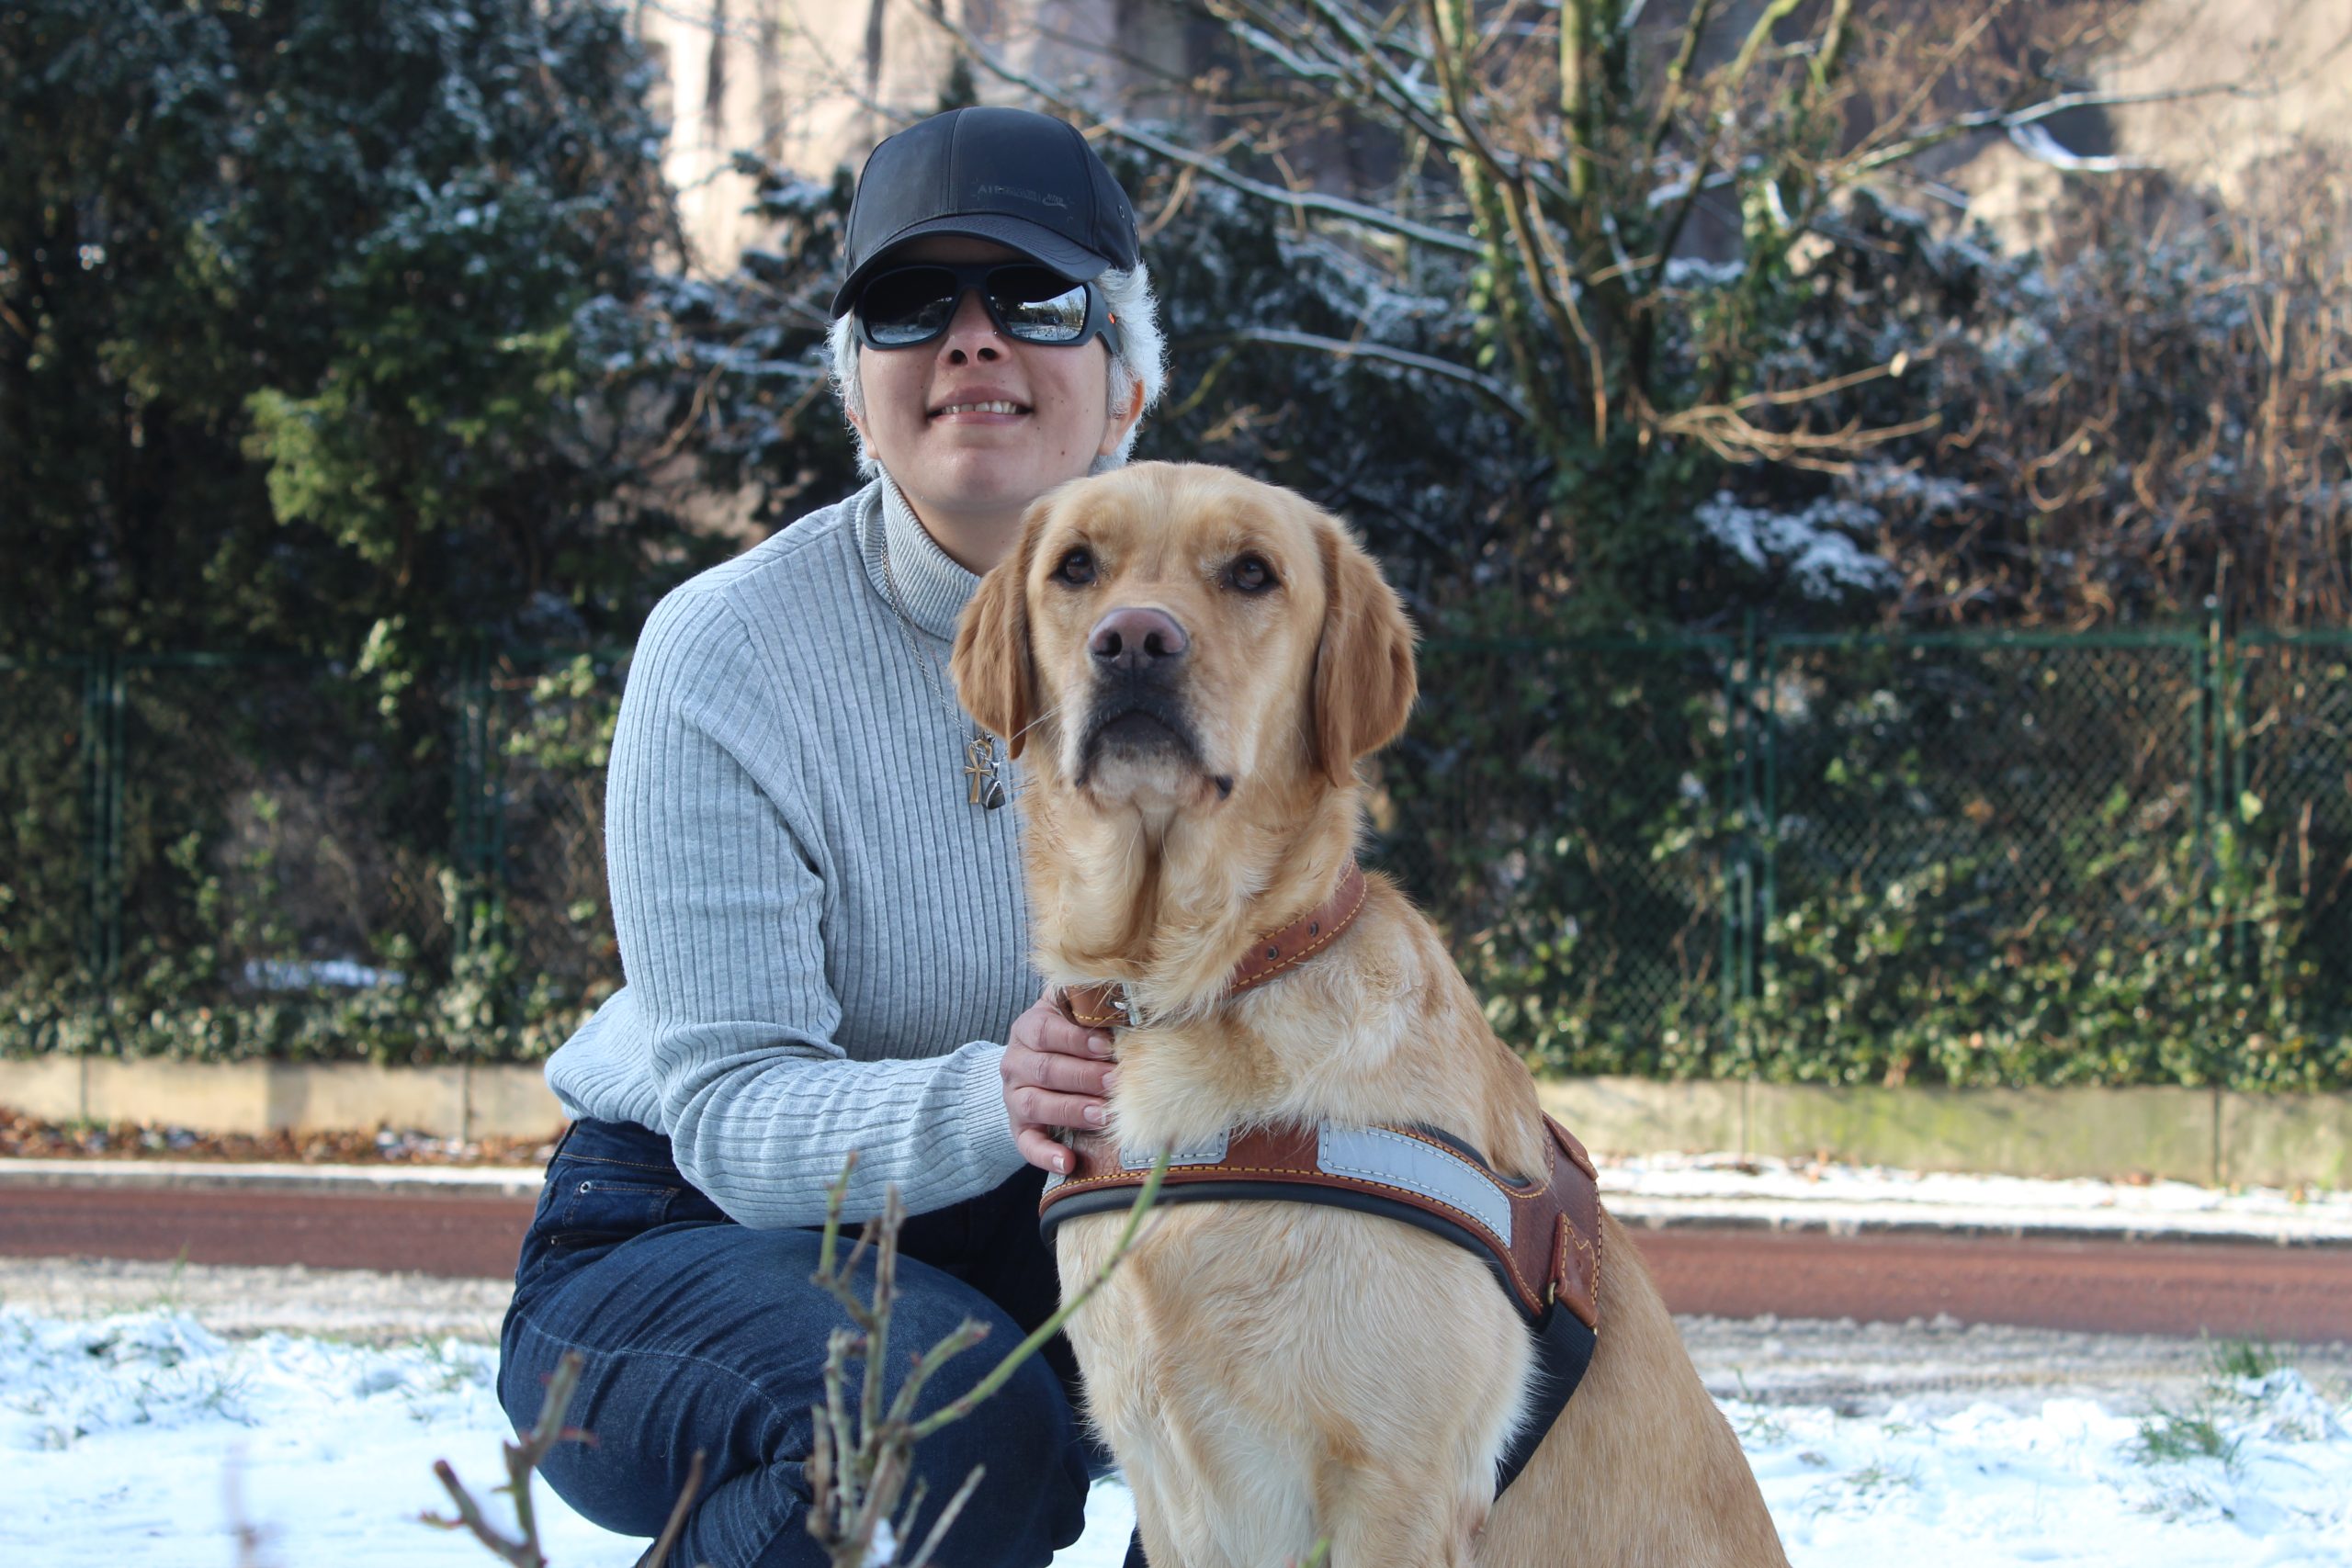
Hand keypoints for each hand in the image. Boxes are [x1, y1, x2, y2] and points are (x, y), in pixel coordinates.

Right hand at [1002, 987, 1116, 1173]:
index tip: (1108, 1047)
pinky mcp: (1018, 1127)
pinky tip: (1067, 1162)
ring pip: (1036, 1104)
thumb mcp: (1072, 1013)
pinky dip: (1045, 1154)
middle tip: (1116, 1083)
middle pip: (1046, 1069)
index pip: (1047, 1031)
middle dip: (1084, 1077)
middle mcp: (1016, 1061)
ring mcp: (1014, 1096)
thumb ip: (1091, 1002)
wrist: (1030, 1069)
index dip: (1077, 1039)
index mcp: (1030, 1028)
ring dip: (1071, 1110)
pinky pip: (1026, 1143)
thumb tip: (1129, 990)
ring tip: (1101, 1115)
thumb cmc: (1068, 1037)